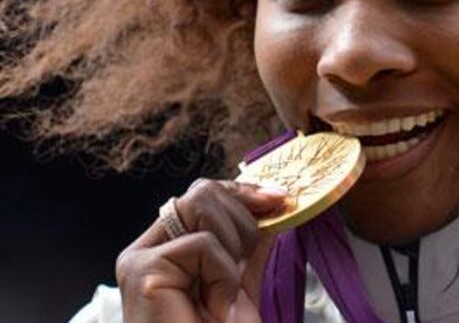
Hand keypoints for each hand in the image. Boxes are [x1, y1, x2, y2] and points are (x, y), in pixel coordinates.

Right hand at [115, 179, 286, 322]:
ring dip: (233, 247)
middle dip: (243, 219)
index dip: (242, 191)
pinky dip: (224, 275)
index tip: (279, 197)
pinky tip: (216, 307)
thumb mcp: (241, 286)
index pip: (202, 195)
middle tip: (248, 263)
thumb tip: (273, 203)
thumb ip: (251, 246)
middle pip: (202, 192)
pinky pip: (203, 245)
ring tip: (228, 291)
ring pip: (201, 205)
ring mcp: (139, 259)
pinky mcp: (143, 271)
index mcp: (165, 249)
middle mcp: (146, 249)